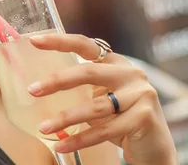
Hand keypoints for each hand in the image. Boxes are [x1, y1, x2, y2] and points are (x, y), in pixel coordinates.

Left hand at [28, 34, 177, 164]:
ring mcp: (140, 94)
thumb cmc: (119, 118)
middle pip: (88, 73)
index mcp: (116, 62)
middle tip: (33, 90)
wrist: (154, 147)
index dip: (60, 41)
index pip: (86, 45)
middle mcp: (130, 73)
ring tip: (43, 128)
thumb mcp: (101, 96)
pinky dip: (80, 139)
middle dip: (57, 81)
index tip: (35, 41)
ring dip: (65, 118)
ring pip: (95, 107)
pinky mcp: (144, 117)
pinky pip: (104, 131)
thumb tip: (38, 88)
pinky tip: (61, 146)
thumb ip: (81, 87)